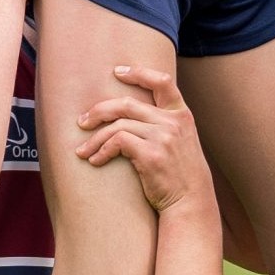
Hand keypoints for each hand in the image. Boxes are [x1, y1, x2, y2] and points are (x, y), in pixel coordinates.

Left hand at [75, 65, 215, 213]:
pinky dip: (101, 150)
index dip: (139, 73)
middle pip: (127, 103)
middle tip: (82, 121)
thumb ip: (165, 124)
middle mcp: (173, 122)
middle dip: (100, 110)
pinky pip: (117, 142)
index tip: (118, 71)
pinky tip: (95, 160)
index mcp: (182, 114)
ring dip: (94, 137)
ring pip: (118, 124)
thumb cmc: (181, 175)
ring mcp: (163, 137)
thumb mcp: (181, 142)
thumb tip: (133, 115)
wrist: (192, 203)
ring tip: (82, 149)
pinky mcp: (151, 154)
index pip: (162, 81)